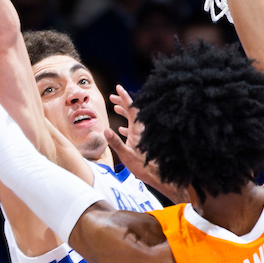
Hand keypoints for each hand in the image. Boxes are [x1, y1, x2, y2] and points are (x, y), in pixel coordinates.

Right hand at [106, 84, 186, 202]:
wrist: (157, 175)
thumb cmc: (143, 167)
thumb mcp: (126, 155)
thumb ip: (116, 143)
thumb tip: (105, 130)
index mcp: (138, 129)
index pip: (131, 108)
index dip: (124, 97)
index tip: (118, 87)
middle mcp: (141, 129)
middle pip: (132, 111)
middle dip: (122, 102)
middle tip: (112, 97)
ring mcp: (142, 135)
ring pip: (133, 119)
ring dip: (124, 112)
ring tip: (115, 107)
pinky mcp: (143, 142)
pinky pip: (134, 129)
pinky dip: (127, 125)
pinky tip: (121, 128)